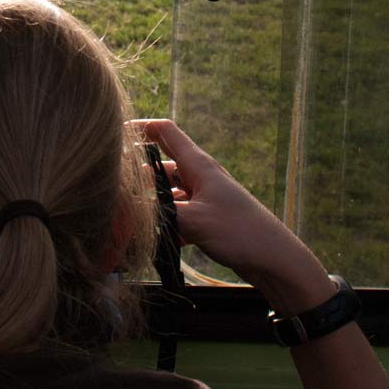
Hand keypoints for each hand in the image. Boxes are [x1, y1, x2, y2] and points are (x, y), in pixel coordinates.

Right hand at [135, 118, 335, 315]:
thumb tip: (123, 211)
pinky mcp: (207, 221)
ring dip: (149, 206)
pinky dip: (164, 227)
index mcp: (199, 166)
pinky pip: (177, 218)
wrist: (275, 260)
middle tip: (113, 192)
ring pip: (166, 195)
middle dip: (137, 176)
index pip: (165, 132)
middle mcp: (200, 178)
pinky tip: (153, 244)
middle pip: (160, 166)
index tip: (115, 136)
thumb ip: (158, 213)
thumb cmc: (240, 232)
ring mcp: (204, 199)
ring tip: (127, 222)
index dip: (140, 127)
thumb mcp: (193, 220)